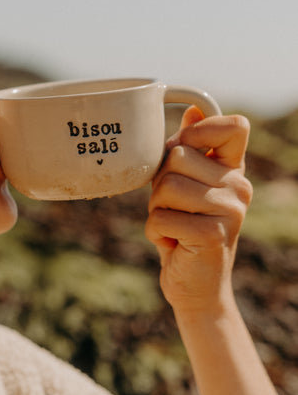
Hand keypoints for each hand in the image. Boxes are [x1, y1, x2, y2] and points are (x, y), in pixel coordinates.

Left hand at [145, 107, 251, 314]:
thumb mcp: (187, 186)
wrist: (196, 285)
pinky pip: (159, 217)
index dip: (200, 131)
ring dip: (156, 209)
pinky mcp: (212, 235)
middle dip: (160, 183)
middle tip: (173, 208)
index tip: (184, 153)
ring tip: (173, 225)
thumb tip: (192, 110)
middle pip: (177, 156)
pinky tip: (172, 242)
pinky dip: (155, 232)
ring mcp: (230, 211)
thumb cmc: (185, 229)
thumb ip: (190, 150)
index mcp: (234, 170)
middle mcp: (239, 187)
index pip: (234, 126)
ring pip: (165, 187)